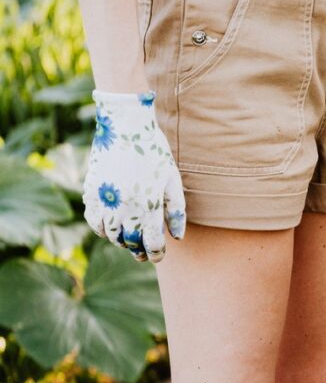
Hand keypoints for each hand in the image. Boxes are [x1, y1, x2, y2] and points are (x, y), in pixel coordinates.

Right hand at [83, 90, 186, 262]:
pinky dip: (101, 229)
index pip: (151, 243)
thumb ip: (176, 210)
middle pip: (130, 242)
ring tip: (129, 240)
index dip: (156, 253)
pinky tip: (111, 227)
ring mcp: (105, 200)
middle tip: (143, 253)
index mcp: (148, 206)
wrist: (125, 126)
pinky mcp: (90, 192)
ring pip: (110, 235)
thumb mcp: (172, 179)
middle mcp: (124, 207)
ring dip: (120, 241)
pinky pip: (93, 220)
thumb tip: (177, 237)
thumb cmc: (154, 152)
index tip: (158, 256)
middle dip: (138, 251)